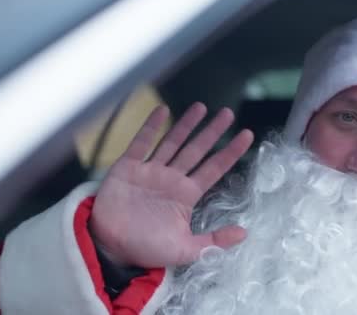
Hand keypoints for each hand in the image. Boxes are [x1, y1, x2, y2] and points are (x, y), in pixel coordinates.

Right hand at [89, 103, 253, 267]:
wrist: (110, 249)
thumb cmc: (146, 249)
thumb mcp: (186, 249)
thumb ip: (214, 240)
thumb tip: (244, 234)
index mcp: (186, 194)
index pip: (214, 168)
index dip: (230, 152)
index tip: (247, 135)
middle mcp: (171, 178)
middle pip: (197, 150)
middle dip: (212, 132)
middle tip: (228, 113)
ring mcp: (150, 170)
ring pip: (173, 142)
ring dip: (186, 124)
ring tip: (201, 107)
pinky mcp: (128, 167)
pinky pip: (141, 143)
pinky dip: (151, 126)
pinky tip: (162, 110)